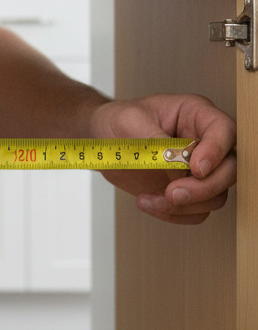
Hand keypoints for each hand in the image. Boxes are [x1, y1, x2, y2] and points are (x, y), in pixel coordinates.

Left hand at [88, 94, 235, 224]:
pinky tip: (148, 203)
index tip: (195, 169)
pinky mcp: (184, 190)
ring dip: (184, 205)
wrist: (99, 140)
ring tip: (149, 199)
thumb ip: (156, 141)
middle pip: (229, 169)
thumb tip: (178, 163)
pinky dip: (174, 214)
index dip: (216, 151)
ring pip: (215, 196)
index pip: (224, 130)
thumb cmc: (116, 122)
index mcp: (195, 115)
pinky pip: (195, 211)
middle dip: (204, 188)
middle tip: (172, 193)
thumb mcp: (128, 122)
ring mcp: (195, 169)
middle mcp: (203, 142)